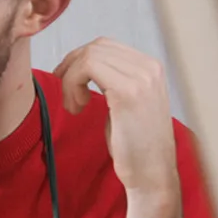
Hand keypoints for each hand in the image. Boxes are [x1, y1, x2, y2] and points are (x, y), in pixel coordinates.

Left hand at [53, 37, 178, 192]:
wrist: (151, 173)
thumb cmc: (134, 143)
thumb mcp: (126, 102)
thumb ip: (114, 79)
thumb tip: (83, 62)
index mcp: (150, 67)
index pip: (105, 45)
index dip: (78, 59)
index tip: (66, 80)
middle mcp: (149, 67)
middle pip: (95, 47)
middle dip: (71, 67)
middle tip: (67, 95)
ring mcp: (141, 78)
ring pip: (88, 56)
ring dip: (70, 79)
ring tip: (74, 106)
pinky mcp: (127, 92)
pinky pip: (87, 68)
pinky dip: (72, 85)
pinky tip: (78, 108)